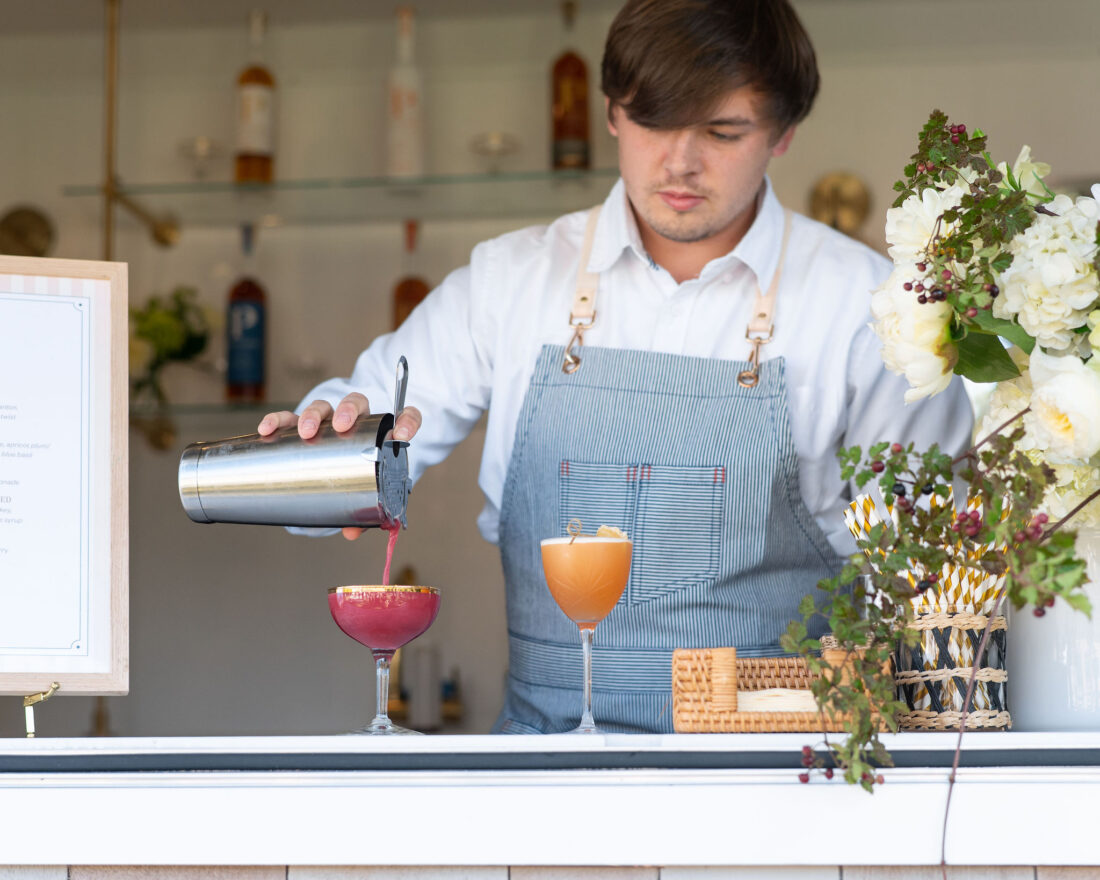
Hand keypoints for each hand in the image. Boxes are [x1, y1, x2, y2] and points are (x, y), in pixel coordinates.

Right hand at [257, 393, 422, 540]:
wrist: (340, 472)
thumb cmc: (357, 480)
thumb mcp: (363, 496)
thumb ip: (363, 512)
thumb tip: (351, 532)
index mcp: (380, 434)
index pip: (404, 417)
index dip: (407, 421)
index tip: (403, 436)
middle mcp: (356, 422)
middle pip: (356, 403)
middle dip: (348, 410)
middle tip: (341, 426)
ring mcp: (327, 421)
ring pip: (323, 407)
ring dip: (313, 415)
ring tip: (306, 432)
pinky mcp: (301, 426)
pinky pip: (288, 418)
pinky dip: (278, 420)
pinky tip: (268, 429)